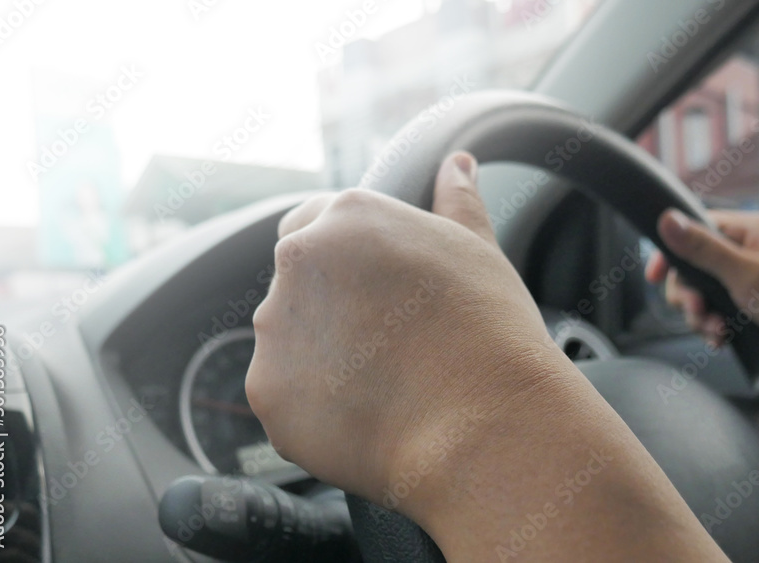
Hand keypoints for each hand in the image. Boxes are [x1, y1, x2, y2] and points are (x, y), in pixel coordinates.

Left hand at [246, 152, 565, 508]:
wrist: (485, 423)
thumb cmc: (489, 333)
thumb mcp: (479, 250)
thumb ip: (457, 200)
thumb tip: (459, 164)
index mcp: (347, 218)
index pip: (310, 222)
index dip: (343, 259)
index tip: (372, 289)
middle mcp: (298, 262)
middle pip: (298, 284)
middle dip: (331, 309)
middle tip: (389, 340)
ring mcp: (276, 329)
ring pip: (288, 340)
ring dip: (320, 357)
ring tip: (384, 383)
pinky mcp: (268, 392)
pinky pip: (286, 395)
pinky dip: (315, 406)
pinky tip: (367, 415)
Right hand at [644, 209, 758, 365]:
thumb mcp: (746, 274)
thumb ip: (702, 249)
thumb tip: (666, 220)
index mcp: (749, 229)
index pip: (694, 230)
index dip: (670, 255)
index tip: (654, 277)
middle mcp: (750, 248)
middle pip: (695, 266)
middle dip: (689, 296)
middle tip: (698, 315)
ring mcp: (754, 274)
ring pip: (707, 292)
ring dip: (703, 315)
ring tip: (716, 332)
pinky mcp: (758, 300)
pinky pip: (723, 308)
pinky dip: (718, 324)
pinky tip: (724, 338)